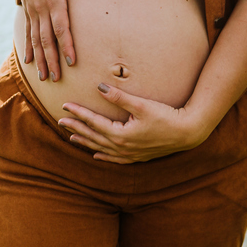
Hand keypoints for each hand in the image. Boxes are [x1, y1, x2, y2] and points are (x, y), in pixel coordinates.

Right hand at [14, 0, 101, 81]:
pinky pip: (27, 33)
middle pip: (47, 39)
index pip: (61, 27)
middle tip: (56, 78)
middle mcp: (42, 10)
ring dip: (40, 59)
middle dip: (52, 60)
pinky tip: (28, 62)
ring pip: (36, 40)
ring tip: (43, 77)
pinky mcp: (27, 12)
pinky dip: (28, 48)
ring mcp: (33, 12)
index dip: (66, 44)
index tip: (71, 61)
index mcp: (54, 0)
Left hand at [57, 83, 207, 163]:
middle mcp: (121, 147)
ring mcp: (129, 154)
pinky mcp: (137, 157)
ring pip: (101, 148)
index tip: (64, 106)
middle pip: (93, 136)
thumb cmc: (165, 116)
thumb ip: (119, 96)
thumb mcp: (141, 104)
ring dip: (85, 142)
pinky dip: (103, 156)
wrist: (186, 133)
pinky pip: (114, 159)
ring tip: (71, 138)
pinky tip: (96, 155)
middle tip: (60, 121)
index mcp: (120, 134)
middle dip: (76, 128)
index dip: (78, 113)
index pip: (93, 122)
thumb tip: (99, 87)